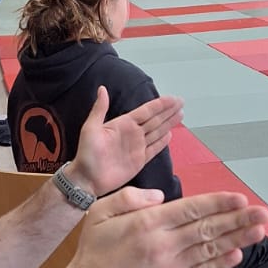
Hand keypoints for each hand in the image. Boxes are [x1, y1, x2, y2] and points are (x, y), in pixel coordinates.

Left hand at [68, 86, 183, 196]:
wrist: (88, 179)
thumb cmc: (86, 154)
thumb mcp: (90, 128)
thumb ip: (99, 109)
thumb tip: (102, 88)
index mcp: (123, 124)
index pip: (146, 111)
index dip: (160, 104)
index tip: (172, 98)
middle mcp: (132, 134)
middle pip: (155, 119)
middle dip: (168, 111)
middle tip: (181, 102)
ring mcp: (137, 147)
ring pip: (157, 132)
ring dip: (169, 123)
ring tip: (180, 114)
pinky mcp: (139, 161)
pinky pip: (154, 149)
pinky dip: (162, 142)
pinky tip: (170, 135)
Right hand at [72, 187, 267, 267]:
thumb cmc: (95, 250)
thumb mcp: (100, 212)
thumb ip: (130, 198)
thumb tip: (159, 196)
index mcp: (148, 223)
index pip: (191, 209)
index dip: (218, 203)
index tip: (239, 198)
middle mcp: (163, 244)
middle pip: (207, 229)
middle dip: (238, 220)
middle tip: (263, 213)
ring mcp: (169, 267)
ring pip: (209, 250)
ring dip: (237, 240)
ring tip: (259, 231)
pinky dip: (220, 264)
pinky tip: (237, 254)